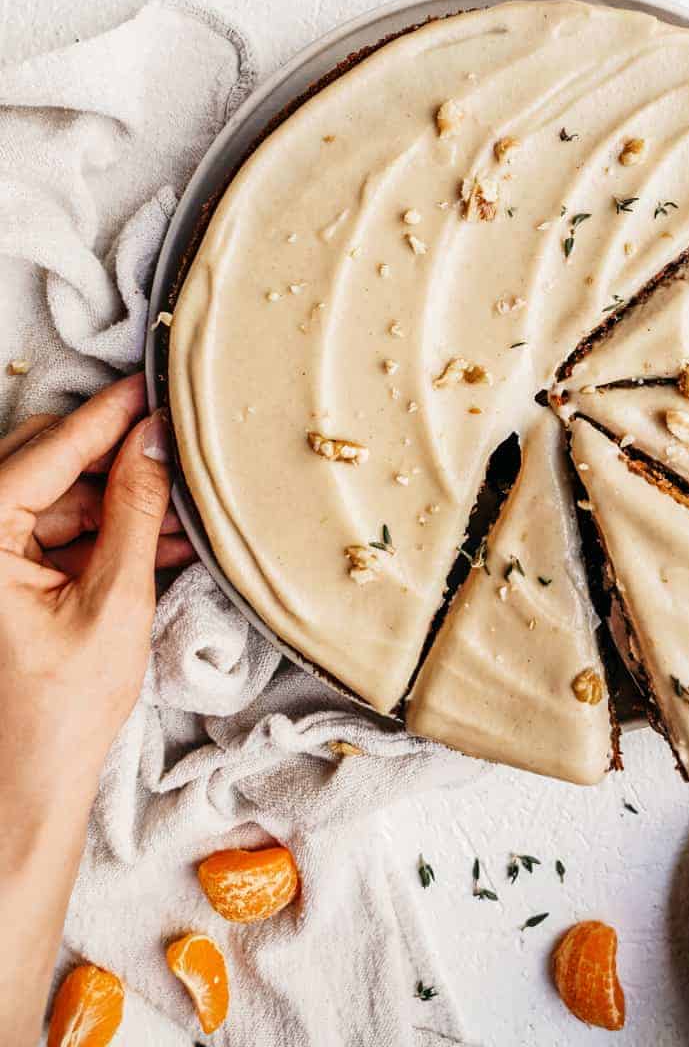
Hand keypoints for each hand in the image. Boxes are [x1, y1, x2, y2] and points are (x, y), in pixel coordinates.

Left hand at [0, 374, 192, 1046]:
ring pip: (61, 498)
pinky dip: (110, 532)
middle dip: (121, 456)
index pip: (48, 451)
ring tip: (190, 500)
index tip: (152, 380)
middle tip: (180, 438)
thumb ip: (136, 513)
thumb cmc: (58, 714)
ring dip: (123, 499)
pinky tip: (165, 535)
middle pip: (50, 465)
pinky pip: (60, 533)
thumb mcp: (113, 602)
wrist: (27, 790)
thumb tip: (155, 441)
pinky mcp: (5, 581)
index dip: (108, 414)